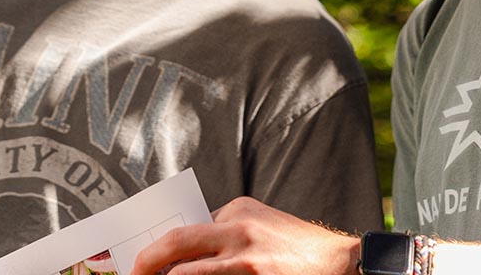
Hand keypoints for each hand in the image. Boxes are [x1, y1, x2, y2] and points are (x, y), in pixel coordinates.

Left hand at [131, 197, 359, 274]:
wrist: (341, 263)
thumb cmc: (296, 246)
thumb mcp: (261, 223)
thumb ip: (227, 229)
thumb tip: (188, 250)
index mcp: (238, 212)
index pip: (186, 230)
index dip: (157, 250)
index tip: (139, 265)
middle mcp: (240, 233)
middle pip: (177, 243)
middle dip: (147, 263)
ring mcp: (247, 263)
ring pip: (190, 274)